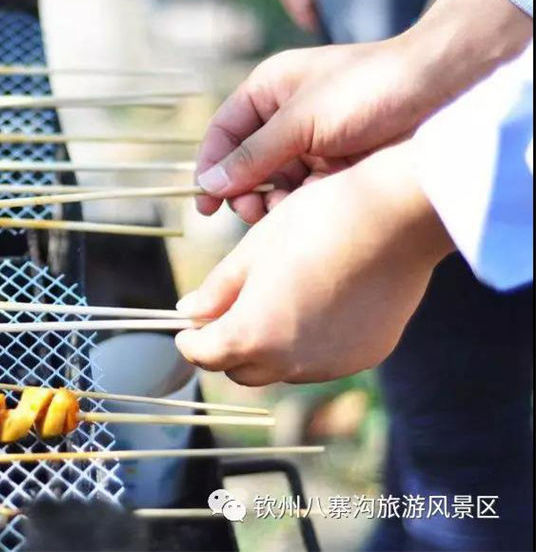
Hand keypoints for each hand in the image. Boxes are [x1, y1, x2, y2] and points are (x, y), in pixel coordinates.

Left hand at [175, 142, 453, 385]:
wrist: (397, 216)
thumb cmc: (316, 222)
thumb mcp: (253, 249)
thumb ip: (218, 288)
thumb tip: (189, 310)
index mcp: (252, 334)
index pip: (205, 356)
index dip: (191, 340)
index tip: (190, 326)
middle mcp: (290, 362)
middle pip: (242, 370)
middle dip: (228, 347)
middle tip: (229, 310)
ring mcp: (331, 363)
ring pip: (284, 368)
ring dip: (270, 346)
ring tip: (278, 299)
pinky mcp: (366, 356)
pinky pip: (323, 359)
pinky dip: (309, 343)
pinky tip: (319, 303)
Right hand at [195, 40, 419, 222]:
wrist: (443, 92)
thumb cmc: (370, 89)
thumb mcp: (301, 122)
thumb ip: (253, 156)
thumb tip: (208, 184)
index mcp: (270, 89)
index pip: (224, 132)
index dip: (211, 167)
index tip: (206, 203)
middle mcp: (286, 115)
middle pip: (245, 163)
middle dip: (244, 190)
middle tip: (251, 212)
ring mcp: (313, 141)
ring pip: (274, 181)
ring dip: (272, 200)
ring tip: (281, 211)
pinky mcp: (338, 164)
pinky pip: (304, 190)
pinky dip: (301, 203)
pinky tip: (310, 207)